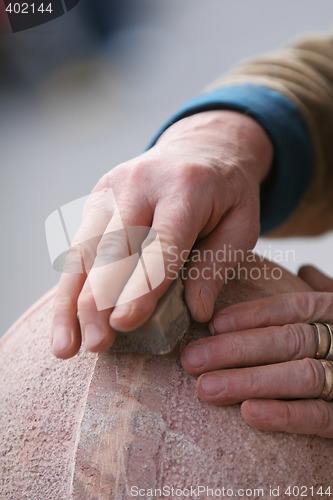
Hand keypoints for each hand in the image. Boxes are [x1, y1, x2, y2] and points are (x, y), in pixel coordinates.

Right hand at [51, 110, 271, 358]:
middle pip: (112, 248)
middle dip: (99, 301)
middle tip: (96, 346)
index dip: (142, 285)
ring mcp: (112, 188)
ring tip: (65, 346)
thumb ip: (217, 264)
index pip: (161, 243)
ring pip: (84, 250)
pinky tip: (64, 320)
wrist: (202, 146)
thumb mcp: (241, 224)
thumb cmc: (226, 192)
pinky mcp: (97, 198)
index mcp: (186, 188)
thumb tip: (198, 312)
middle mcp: (141, 183)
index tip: (124, 324)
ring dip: (72, 301)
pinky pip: (78, 246)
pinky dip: (69, 286)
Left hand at [182, 265, 332, 437]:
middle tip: (192, 360)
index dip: (253, 315)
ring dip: (249, 382)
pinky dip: (286, 416)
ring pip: (300, 376)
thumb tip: (307, 272)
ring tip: (205, 389)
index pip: (294, 308)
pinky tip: (249, 415)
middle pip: (288, 340)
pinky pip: (322, 417)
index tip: (212, 323)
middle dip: (237, 350)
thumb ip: (330, 293)